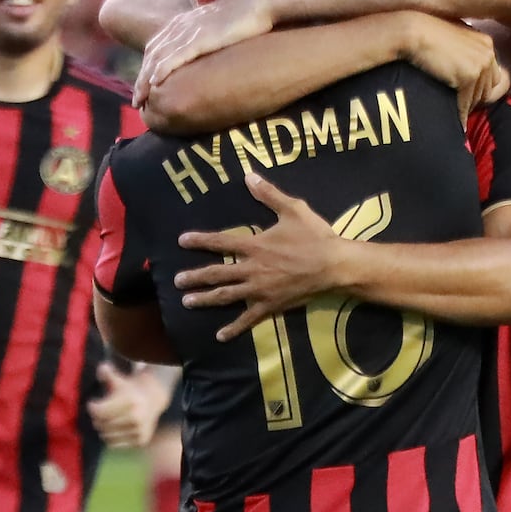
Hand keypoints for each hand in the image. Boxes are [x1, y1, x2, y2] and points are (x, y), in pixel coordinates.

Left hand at [88, 362, 170, 448]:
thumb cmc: (129, 388)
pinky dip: (111, 438)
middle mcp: (136, 417)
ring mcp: (139, 430)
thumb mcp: (118, 379)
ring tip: (106, 420)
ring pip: (106, 436)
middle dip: (97, 418)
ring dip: (103, 429)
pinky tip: (114, 428)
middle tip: (99, 413)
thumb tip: (102, 368)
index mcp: (129, 401)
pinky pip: (114, 444)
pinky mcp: (140, 440)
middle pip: (101, 424)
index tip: (92, 404)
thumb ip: (107, 373)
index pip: (99, 411)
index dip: (92, 407)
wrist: (152, 398)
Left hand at [133, 0, 274, 106]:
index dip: (146, 68)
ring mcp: (190, 31)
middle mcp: (181, 25)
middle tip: (136, 101)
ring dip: (145, 80)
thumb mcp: (218, 27)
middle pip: (152, 54)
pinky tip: (154, 84)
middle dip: (141, 79)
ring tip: (140, 100)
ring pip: (158, 57)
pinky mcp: (201, 38)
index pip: (156, 47)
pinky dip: (162, 70)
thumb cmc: (245, 16)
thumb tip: (205, 54)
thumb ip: (205, 38)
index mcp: (184, 22)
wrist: (260, 2)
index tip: (142, 87)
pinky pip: (175, 56)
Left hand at [174, 174, 338, 341]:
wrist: (334, 265)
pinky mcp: (271, 306)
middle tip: (176, 281)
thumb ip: (269, 194)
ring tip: (187, 302)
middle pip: (217, 273)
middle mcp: (253, 269)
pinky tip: (220, 336)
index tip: (181, 241)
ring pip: (227, 296)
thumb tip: (249, 176)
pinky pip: (249, 319)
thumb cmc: (314, 236)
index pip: (221, 242)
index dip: (200, 241)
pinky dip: (234, 328)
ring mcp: (260, 290)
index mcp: (256, 246)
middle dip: (195, 277)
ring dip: (205, 299)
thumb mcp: (293, 209)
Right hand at [405, 15, 507, 122]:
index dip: (479, 86)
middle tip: (461, 107)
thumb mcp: (453, 36)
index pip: (492, 74)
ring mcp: (480, 65)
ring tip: (456, 117)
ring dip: (467, 107)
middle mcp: (487, 53)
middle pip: (488, 87)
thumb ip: (464, 49)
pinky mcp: (469, 77)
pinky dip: (460, 114)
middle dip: (475, 98)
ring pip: (478, 97)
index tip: (466, 95)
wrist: (414, 32)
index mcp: (486, 43)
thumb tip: (462, 66)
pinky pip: (466, 103)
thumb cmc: (427, 32)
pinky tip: (455, 122)